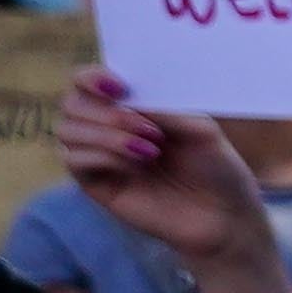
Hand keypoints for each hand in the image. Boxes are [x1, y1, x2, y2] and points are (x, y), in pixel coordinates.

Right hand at [58, 73, 268, 284]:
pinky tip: (137, 166)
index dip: (92, 77)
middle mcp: (107, 128)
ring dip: (107, 134)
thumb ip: (164, 108)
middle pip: (71, 103)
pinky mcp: (95, 184)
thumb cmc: (217, 167)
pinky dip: (103, 156)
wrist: (224, 215)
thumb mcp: (200, 129)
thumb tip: (126, 96)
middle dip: (107, 112)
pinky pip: (73, 159)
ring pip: (67, 130)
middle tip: (150, 129)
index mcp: (130, 106)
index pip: (86, 80)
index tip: (120, 86)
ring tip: (152, 150)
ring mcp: (99, 156)